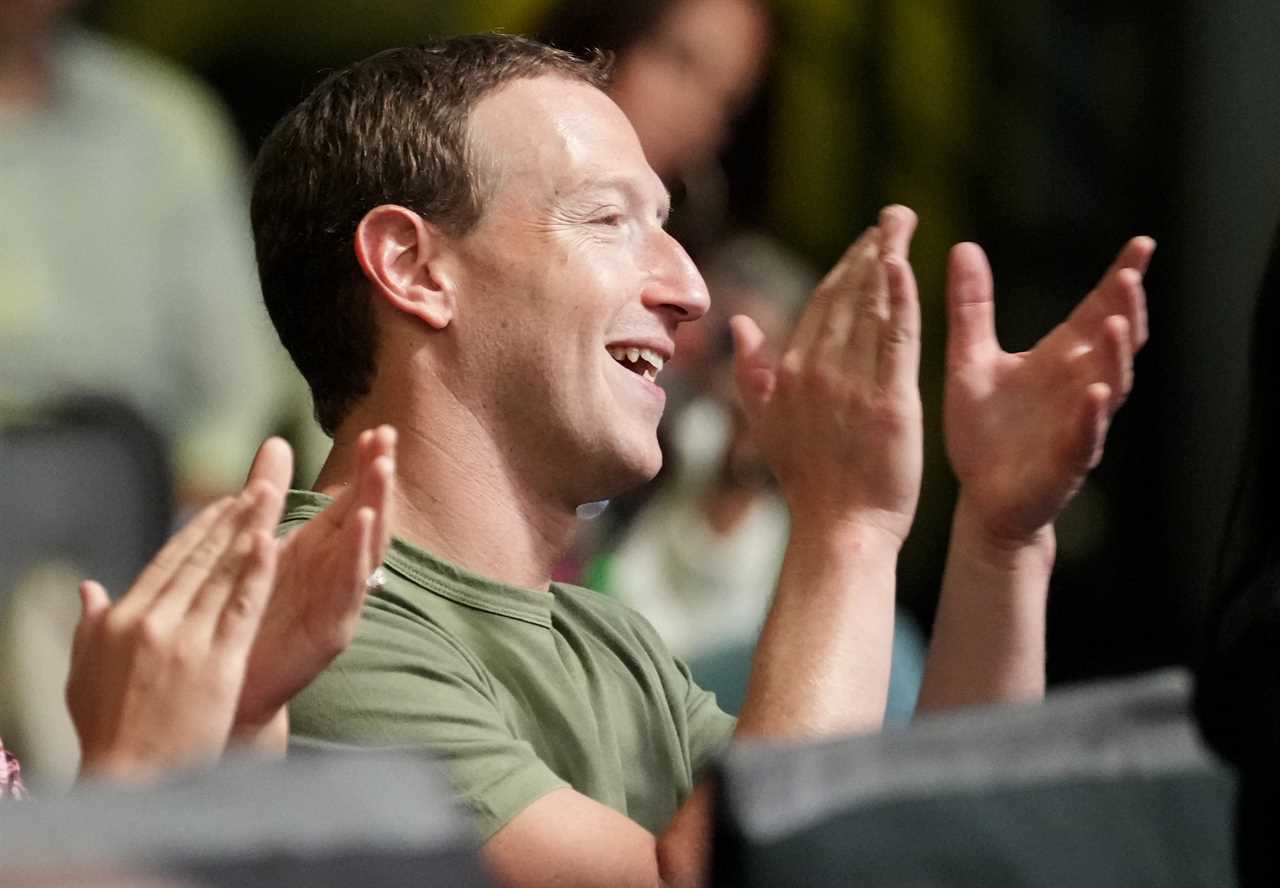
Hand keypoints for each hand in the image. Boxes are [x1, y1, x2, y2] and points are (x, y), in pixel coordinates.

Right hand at [66, 483, 281, 780]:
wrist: (129, 780)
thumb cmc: (107, 735)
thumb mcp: (86, 676)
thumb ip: (90, 627)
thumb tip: (88, 589)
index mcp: (122, 620)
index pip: (168, 562)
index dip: (198, 530)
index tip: (221, 504)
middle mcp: (152, 621)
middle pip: (199, 557)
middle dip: (230, 518)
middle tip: (258, 485)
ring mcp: (185, 640)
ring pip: (223, 572)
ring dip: (250, 529)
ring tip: (271, 496)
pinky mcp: (217, 662)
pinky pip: (242, 607)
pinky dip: (257, 572)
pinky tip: (272, 542)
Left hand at [233, 426, 395, 729]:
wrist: (230, 689)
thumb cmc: (244, 619)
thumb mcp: (256, 545)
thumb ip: (268, 495)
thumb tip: (276, 443)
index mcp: (319, 550)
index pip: (350, 499)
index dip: (366, 467)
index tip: (377, 429)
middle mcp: (336, 571)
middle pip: (367, 516)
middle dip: (378, 478)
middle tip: (387, 439)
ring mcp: (338, 600)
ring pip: (366, 547)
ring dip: (375, 506)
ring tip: (381, 470)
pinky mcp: (332, 629)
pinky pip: (350, 587)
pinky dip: (357, 554)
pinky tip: (361, 524)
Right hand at [730, 206, 922, 543]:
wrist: (839, 529)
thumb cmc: (808, 483)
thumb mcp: (767, 424)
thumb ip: (752, 371)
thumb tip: (738, 322)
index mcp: (791, 371)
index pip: (821, 304)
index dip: (846, 266)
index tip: (868, 238)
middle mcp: (818, 370)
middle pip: (847, 295)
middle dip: (871, 248)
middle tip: (895, 213)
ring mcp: (852, 384)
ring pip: (871, 308)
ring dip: (887, 260)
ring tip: (903, 225)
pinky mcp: (890, 401)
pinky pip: (895, 338)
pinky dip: (899, 299)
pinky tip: (906, 266)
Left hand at [944, 237, 1154, 546]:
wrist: (982, 499)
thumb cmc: (984, 431)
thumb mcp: (970, 360)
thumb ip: (971, 308)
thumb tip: (963, 246)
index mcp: (1060, 358)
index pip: (1098, 310)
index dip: (1121, 278)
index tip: (1142, 242)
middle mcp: (1079, 385)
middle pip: (1116, 342)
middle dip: (1127, 310)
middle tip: (1131, 275)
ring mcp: (1079, 423)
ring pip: (1110, 385)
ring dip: (1116, 356)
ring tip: (1119, 324)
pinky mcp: (1066, 460)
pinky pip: (1085, 436)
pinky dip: (1091, 415)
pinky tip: (1095, 393)